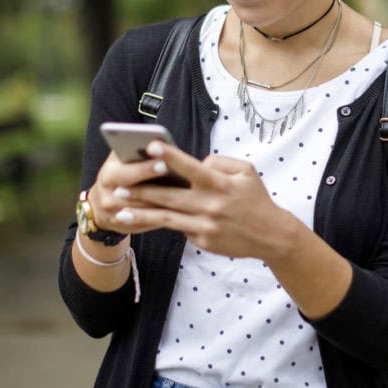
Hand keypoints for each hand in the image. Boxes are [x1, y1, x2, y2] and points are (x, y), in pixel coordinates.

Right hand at [88, 149, 179, 233]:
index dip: (145, 169)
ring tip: (190, 193)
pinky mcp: (128, 228)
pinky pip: (150, 222)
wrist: (101, 207)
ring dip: (167, 202)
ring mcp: (117, 216)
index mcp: (108, 176)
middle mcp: (109, 198)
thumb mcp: (120, 160)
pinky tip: (184, 207)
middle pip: (136, 194)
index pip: (125, 172)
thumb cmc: (121, 173)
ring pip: (146, 211)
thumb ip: (133, 151)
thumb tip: (159, 142)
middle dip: (158, 188)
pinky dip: (167, 214)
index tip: (164, 163)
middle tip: (181, 182)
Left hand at [108, 141, 298, 259]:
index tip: (151, 146)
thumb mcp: (246, 172)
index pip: (192, 168)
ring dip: (141, 214)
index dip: (171, 157)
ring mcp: (206, 226)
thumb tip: (196, 164)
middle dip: (141, 191)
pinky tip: (144, 220)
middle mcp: (211, 206)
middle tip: (117, 187)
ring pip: (166, 218)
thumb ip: (220, 163)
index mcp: (221, 185)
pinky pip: (180, 229)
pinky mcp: (203, 241)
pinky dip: (163, 223)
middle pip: (170, 197)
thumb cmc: (256, 198)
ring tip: (119, 211)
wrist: (271, 235)